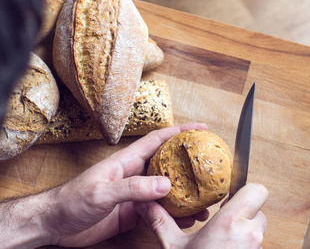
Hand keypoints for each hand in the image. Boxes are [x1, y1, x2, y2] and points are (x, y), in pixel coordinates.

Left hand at [40, 123, 208, 246]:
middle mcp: (134, 174)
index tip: (201, 128)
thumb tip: (166, 184)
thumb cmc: (70, 201)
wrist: (54, 225)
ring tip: (205, 202)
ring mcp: (135, 195)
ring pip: (167, 191)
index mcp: (127, 161)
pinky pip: (159, 212)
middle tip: (212, 168)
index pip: (158, 140)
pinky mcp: (133, 213)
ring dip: (185, 195)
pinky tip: (185, 221)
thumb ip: (133, 188)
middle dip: (190, 164)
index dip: (180, 131)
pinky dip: (174, 216)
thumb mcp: (101, 192)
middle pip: (169, 165)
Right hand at [135, 183, 268, 248]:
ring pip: (259, 229)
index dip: (246, 190)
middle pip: (259, 209)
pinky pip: (257, 245)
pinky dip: (245, 245)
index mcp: (230, 222)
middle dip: (244, 212)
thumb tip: (144, 203)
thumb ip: (161, 220)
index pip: (257, 190)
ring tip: (223, 241)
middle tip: (225, 221)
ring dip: (245, 230)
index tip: (228, 199)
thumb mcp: (173, 247)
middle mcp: (250, 234)